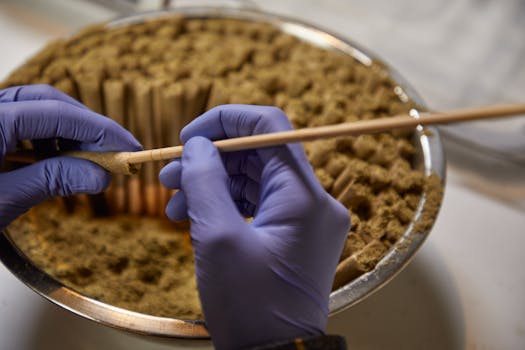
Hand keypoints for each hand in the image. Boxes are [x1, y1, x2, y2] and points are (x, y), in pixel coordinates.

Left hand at [0, 85, 140, 229]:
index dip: (100, 130)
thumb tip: (101, 176)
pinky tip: (58, 158)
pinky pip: (22, 119)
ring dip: (67, 130)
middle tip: (114, 151)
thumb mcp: (3, 200)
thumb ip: (51, 180)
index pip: (58, 114)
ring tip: (88, 159)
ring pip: (36, 107)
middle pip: (49, 101)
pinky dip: (46, 135)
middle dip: (87, 125)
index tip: (129, 146)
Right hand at [160, 105, 349, 348]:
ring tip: (174, 202)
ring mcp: (308, 219)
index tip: (188, 137)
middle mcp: (315, 201)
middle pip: (259, 153)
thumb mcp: (216, 238)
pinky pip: (260, 203)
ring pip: (256, 179)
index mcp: (304, 196)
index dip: (225, 121)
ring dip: (214, 183)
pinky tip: (195, 215)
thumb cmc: (248, 305)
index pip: (269, 126)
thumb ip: (205, 181)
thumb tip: (198, 145)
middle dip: (211, 158)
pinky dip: (228, 203)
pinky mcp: (296, 234)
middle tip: (168, 175)